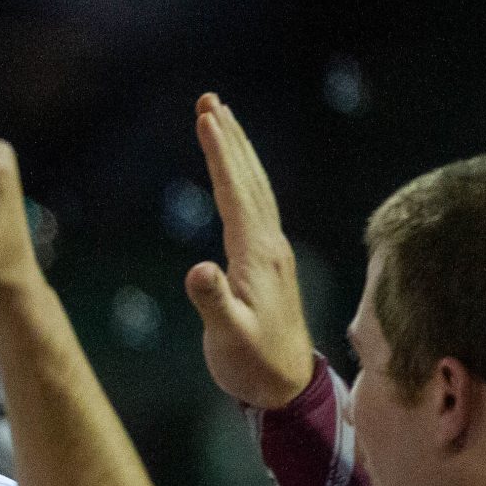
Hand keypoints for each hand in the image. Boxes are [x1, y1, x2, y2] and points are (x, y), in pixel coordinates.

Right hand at [183, 93, 317, 410]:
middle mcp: (269, 245)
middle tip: (210, 100)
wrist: (288, 385)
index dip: (220, 155)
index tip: (206, 118)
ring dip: (238, 152)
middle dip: (230, 138)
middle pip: (250, 179)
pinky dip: (242, 178)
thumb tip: (198, 270)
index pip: (236, 193)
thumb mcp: (228, 338)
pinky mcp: (268, 260)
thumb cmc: (253, 364)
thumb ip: (213, 303)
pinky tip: (234, 174)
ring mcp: (272, 251)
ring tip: (219, 122)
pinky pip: (254, 205)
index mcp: (258, 256)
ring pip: (256, 188)